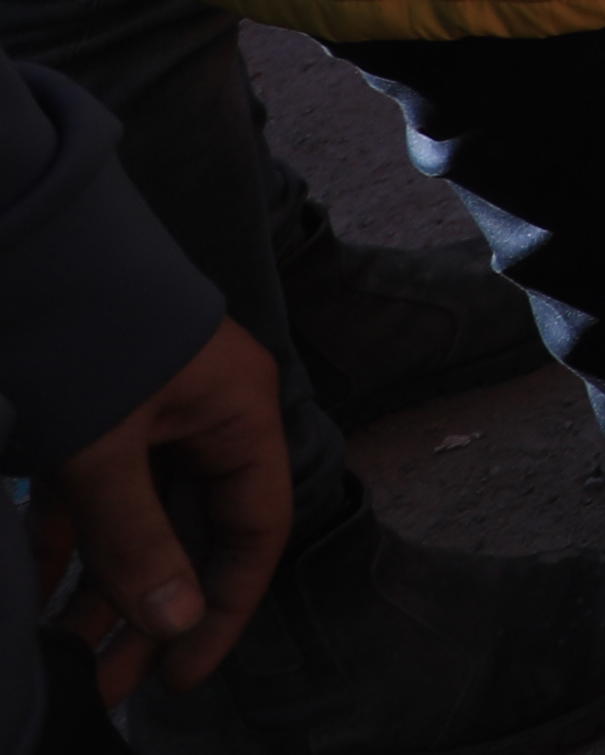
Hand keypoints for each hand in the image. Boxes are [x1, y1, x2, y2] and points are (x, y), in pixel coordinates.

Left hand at [40, 321, 290, 705]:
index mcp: (238, 415)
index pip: (252, 532)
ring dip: (104, 586)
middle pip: (193, 535)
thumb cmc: (83, 337)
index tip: (177, 675)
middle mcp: (205, 418)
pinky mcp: (103, 415)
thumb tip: (172, 623)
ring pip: (141, 520)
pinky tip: (40, 590)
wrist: (25, 248)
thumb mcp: (104, 449)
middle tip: (105, 684)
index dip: (222, 609)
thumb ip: (137, 540)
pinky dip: (72, 544)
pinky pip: (99, 496)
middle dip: (150, 613)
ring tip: (65, 652)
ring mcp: (152, 416)